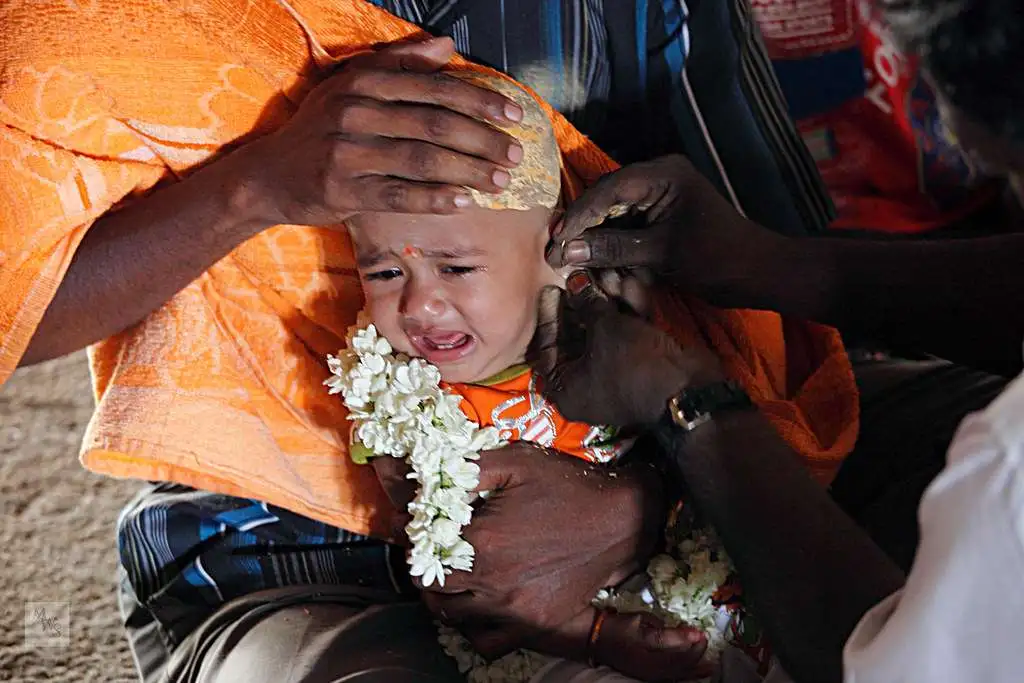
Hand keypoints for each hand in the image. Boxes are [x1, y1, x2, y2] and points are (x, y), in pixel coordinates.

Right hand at [240, 37, 523, 224]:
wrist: (269, 175)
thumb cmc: (323, 128)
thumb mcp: (354, 85)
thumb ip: (400, 63)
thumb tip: (447, 45)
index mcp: (364, 82)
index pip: (434, 88)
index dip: (480, 101)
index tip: (515, 116)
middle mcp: (355, 112)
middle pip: (434, 124)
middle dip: (483, 140)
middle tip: (516, 154)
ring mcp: (347, 152)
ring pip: (422, 161)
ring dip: (468, 171)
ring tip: (500, 180)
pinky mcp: (342, 191)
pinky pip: (399, 195)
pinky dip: (434, 198)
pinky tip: (464, 200)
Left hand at [419, 440, 667, 657]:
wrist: (622, 520)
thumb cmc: (566, 485)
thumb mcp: (513, 461)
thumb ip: (459, 468)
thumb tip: (407, 471)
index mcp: (483, 541)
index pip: (421, 551)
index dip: (417, 536)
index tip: (425, 524)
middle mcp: (494, 583)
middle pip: (431, 588)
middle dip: (427, 566)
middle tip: (439, 546)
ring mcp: (515, 610)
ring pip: (452, 617)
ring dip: (444, 595)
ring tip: (456, 572)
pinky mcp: (534, 625)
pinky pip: (487, 642)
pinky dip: (473, 627)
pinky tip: (479, 602)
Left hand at [529, 272, 724, 425]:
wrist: (689, 388)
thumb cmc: (634, 364)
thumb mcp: (605, 328)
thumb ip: (586, 301)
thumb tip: (574, 279)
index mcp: (566, 390)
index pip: (547, 348)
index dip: (549, 315)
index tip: (551, 288)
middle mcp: (587, 386)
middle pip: (577, 336)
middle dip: (584, 302)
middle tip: (582, 275)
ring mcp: (615, 375)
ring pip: (606, 333)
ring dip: (609, 302)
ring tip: (610, 272)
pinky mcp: (640, 365)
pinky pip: (628, 337)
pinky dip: (630, 313)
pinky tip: (633, 283)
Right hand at [547, 155, 780, 306]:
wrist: (757, 273)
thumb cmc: (717, 258)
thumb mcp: (662, 253)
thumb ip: (613, 248)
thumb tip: (567, 251)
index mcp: (663, 174)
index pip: (608, 190)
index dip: (578, 216)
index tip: (555, 242)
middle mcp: (658, 177)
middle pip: (606, 198)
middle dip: (582, 226)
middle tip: (556, 253)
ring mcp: (659, 196)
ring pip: (613, 213)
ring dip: (595, 237)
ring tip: (571, 259)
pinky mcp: (660, 216)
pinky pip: (626, 225)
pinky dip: (612, 244)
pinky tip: (596, 262)